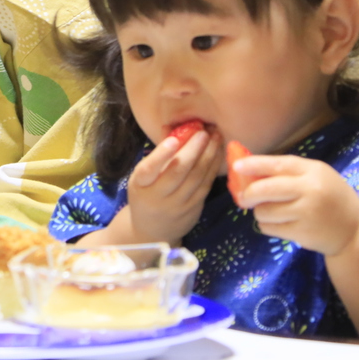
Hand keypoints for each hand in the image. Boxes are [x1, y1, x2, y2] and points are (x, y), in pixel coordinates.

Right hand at [121, 126, 221, 244]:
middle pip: (178, 171)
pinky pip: (206, 185)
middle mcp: (158, 197)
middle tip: (203, 131)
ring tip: (215, 136)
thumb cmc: (146, 195)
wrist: (153, 231)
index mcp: (140, 185)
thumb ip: (158, 154)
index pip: (149, 169)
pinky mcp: (194, 209)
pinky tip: (217, 153)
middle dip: (193, 149)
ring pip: (196, 178)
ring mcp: (178, 205)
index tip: (174, 139)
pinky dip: (213, 167)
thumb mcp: (143, 178)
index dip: (162, 154)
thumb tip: (173, 128)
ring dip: (208, 155)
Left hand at [233, 155, 358, 256]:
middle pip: (265, 189)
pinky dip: (267, 226)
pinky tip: (280, 224)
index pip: (278, 165)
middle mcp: (310, 190)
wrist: (354, 230)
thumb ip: (289, 173)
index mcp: (313, 171)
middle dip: (248, 193)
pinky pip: (269, 228)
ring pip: (264, 211)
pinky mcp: (302, 233)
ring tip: (273, 212)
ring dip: (260, 212)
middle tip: (243, 198)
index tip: (236, 166)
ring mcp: (306, 213)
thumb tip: (250, 171)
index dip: (254, 164)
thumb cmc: (330, 198)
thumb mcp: (316, 177)